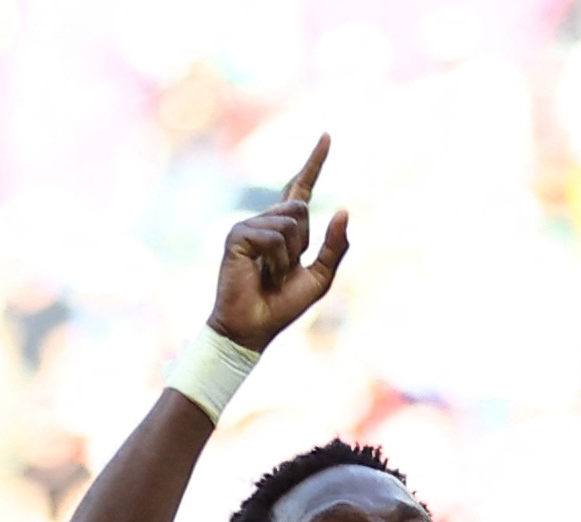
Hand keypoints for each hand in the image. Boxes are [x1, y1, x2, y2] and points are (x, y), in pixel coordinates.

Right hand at [210, 137, 349, 350]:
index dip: (314, 162)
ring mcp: (249, 226)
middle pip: (300, 208)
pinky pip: (273, 235)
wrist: (253, 328)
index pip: (301, 188)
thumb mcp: (319, 277)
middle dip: (303, 243)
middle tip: (283, 271)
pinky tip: (261, 273)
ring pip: (290, 222)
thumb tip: (343, 209)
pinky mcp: (237, 235)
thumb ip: (335, 247)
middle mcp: (266, 221)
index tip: (327, 135)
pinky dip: (276, 259)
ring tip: (270, 275)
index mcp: (285, 228)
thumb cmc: (282, 306)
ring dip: (289, 256)